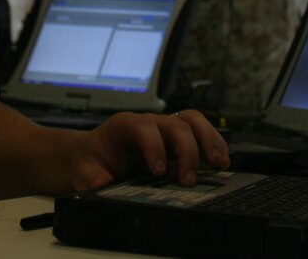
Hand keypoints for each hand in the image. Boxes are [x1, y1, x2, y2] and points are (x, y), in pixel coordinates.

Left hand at [71, 110, 229, 190]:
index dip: (154, 146)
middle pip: (174, 123)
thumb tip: (102, 187)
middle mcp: (148, 122)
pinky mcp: (176, 139)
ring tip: (219, 163)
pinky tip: (222, 160)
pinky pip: (200, 131)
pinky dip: (214, 143)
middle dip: (186, 150)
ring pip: (192, 120)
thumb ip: (94, 179)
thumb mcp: (86, 172)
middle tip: (188, 179)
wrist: (95, 154)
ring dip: (208, 140)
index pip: (143, 126)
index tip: (159, 172)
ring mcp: (164, 128)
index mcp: (123, 126)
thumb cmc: (93, 160)